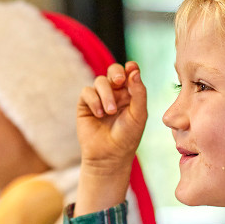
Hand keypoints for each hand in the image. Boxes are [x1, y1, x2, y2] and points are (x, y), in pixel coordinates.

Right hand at [74, 61, 146, 213]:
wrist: (109, 155)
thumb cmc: (127, 137)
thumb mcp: (139, 114)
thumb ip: (138, 92)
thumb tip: (134, 70)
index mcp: (130, 94)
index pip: (130, 74)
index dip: (130, 68)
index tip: (132, 68)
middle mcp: (115, 94)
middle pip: (113, 71)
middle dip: (116, 72)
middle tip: (119, 81)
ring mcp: (99, 98)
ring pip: (100, 81)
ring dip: (106, 94)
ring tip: (110, 112)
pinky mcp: (85, 105)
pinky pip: (87, 92)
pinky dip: (94, 101)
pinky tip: (99, 115)